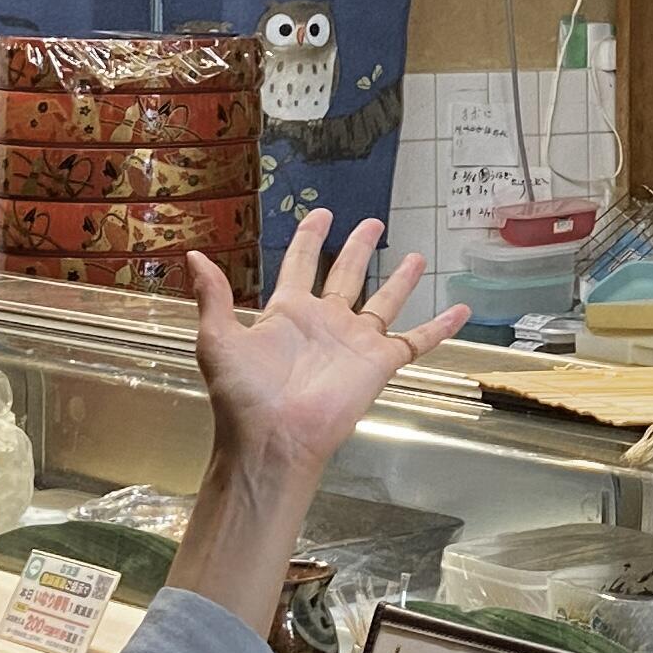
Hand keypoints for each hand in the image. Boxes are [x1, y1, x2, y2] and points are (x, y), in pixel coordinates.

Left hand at [170, 218, 469, 628]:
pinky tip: (460, 309)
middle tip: (373, 222)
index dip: (309, 239)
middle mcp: (324, 322)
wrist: (274, 438)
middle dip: (357, 248)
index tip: (320, 214)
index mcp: (287, 313)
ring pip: (383, 302)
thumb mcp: (217, 339)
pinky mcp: (379, 363)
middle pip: (345, 275)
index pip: (299, 265)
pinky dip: (440, 327)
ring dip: (399, 280)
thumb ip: (213, 296)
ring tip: (414, 255)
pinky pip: (416, 341)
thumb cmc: (244, 392)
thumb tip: (192, 254)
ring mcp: (354, 342)